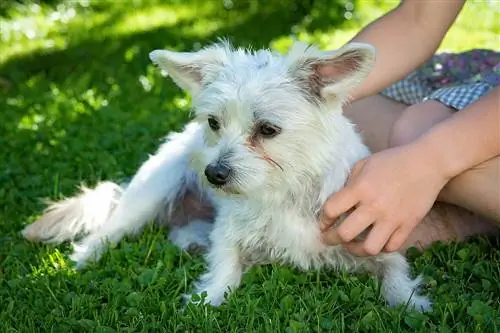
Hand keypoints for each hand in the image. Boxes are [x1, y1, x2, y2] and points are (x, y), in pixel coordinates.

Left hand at [320, 143, 449, 255]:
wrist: (428, 163)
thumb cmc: (392, 161)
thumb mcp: (364, 164)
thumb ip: (349, 183)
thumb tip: (337, 201)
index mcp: (360, 189)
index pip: (331, 210)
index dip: (323, 219)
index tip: (323, 222)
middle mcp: (374, 206)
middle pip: (345, 234)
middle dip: (331, 239)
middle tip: (329, 238)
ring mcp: (392, 219)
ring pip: (369, 248)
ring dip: (355, 249)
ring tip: (351, 245)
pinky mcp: (408, 225)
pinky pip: (391, 247)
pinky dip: (381, 247)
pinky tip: (374, 240)